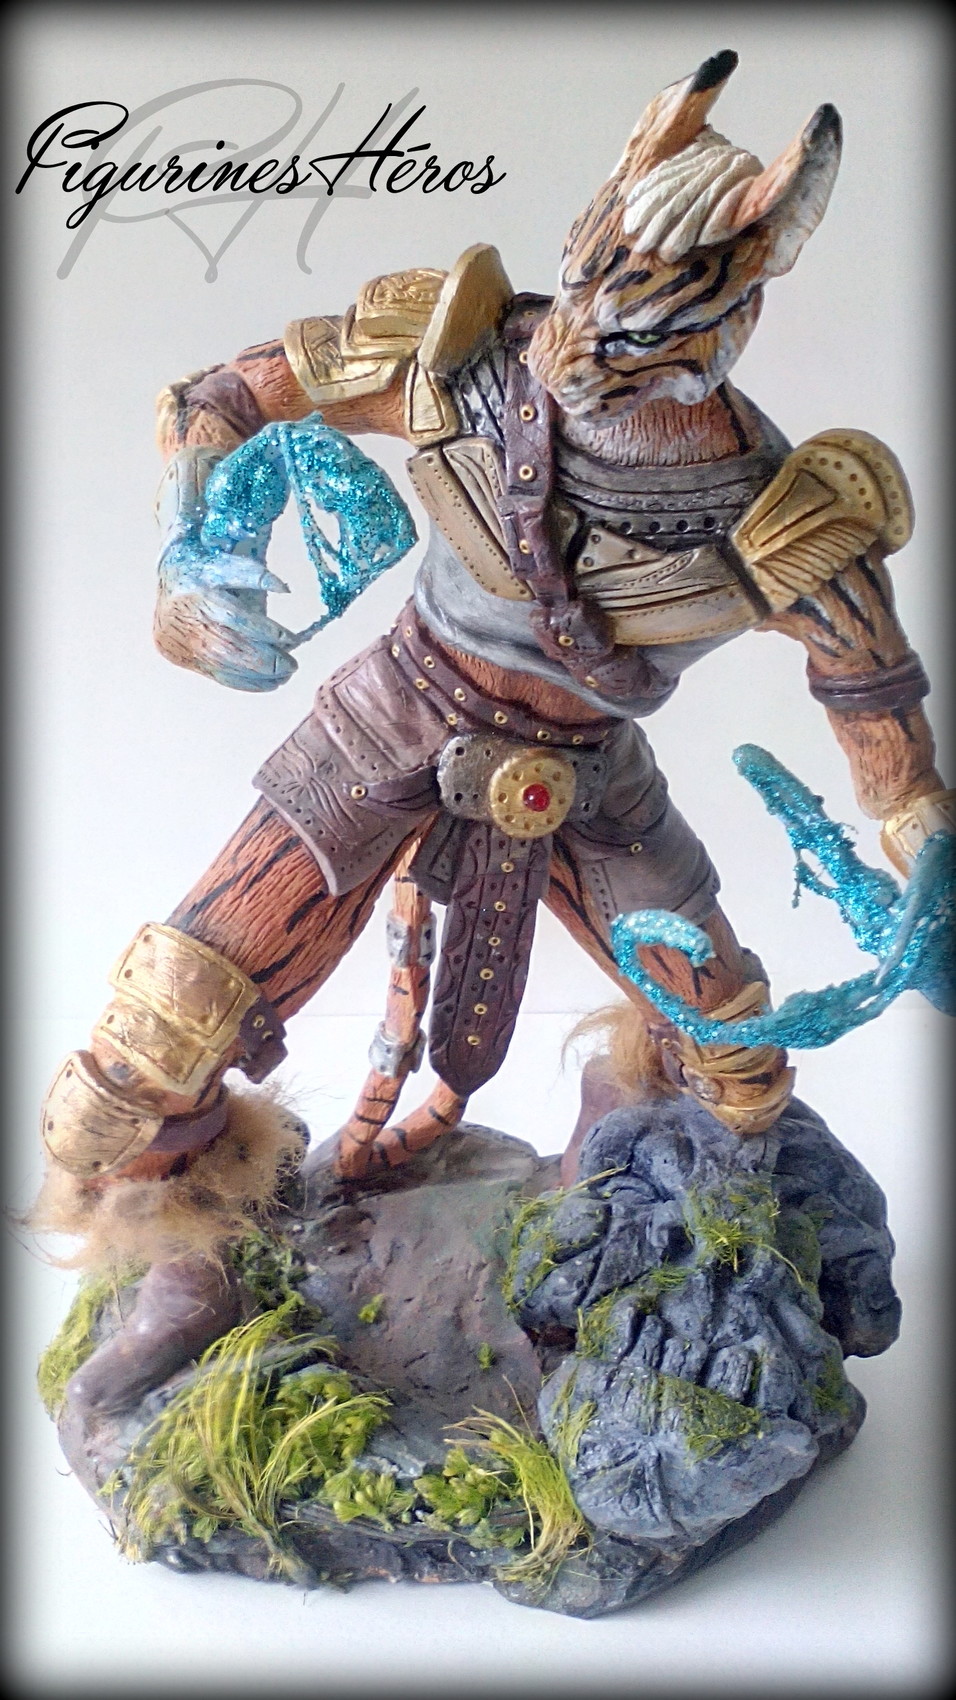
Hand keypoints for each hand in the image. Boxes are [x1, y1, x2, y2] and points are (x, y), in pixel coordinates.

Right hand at [156, 543, 297, 691]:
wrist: (168, 578)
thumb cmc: (204, 569)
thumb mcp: (226, 562)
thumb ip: (253, 574)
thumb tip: (284, 588)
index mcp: (194, 589)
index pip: (233, 616)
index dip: (263, 630)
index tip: (290, 639)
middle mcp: (183, 617)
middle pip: (226, 647)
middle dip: (263, 660)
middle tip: (291, 665)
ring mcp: (178, 640)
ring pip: (222, 666)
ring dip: (257, 675)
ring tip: (284, 675)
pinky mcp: (178, 656)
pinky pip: (215, 675)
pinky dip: (244, 682)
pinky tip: (267, 682)